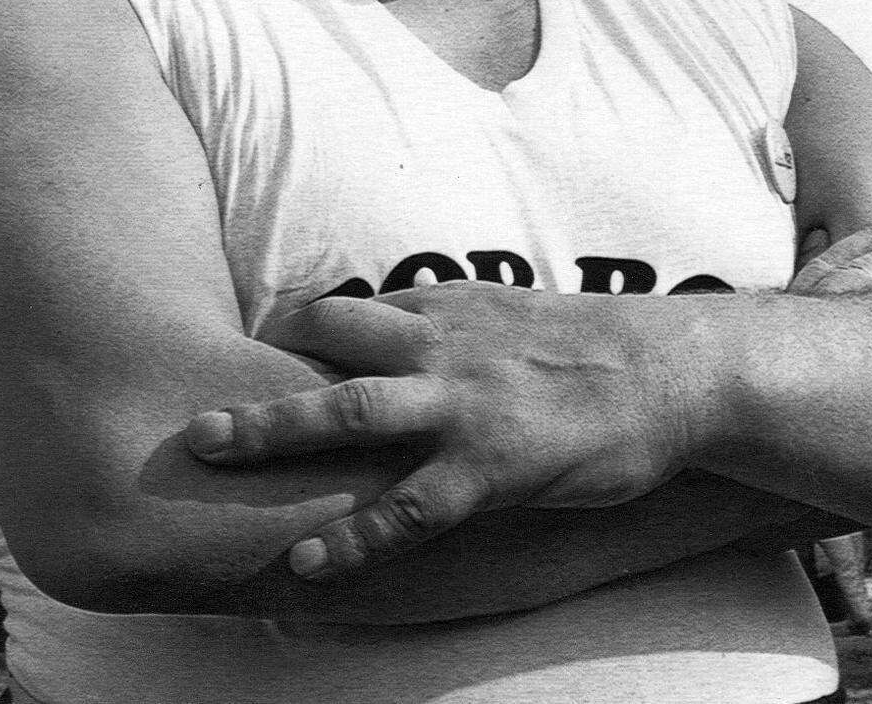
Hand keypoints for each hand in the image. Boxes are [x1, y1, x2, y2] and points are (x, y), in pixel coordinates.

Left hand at [187, 284, 692, 577]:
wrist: (673, 369)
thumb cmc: (597, 343)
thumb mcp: (515, 311)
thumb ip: (454, 321)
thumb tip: (407, 325)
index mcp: (450, 308)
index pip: (352, 310)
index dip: (297, 332)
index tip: (254, 357)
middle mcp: (443, 346)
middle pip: (331, 346)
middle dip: (261, 376)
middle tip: (198, 416)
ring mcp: (462, 404)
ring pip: (350, 412)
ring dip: (274, 432)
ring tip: (211, 453)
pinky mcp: (491, 464)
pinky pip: (407, 507)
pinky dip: (353, 535)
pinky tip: (310, 563)